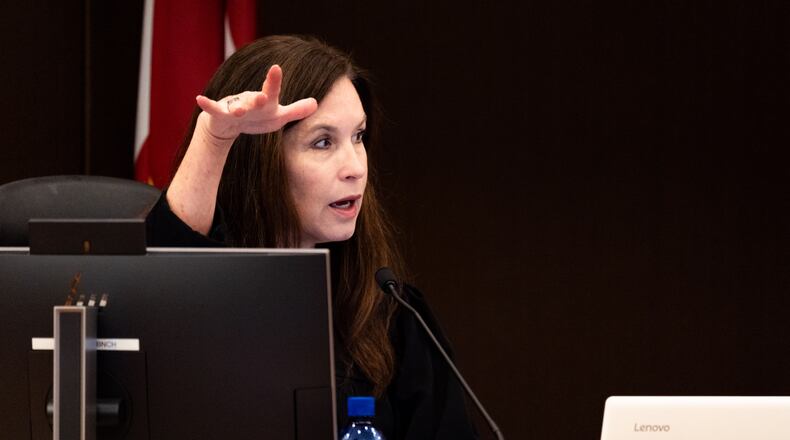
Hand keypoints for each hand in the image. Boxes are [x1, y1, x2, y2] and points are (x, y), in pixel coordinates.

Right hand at [195, 64, 317, 140]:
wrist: (229, 125)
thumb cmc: (257, 119)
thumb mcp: (278, 117)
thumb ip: (296, 111)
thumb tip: (316, 103)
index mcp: (265, 101)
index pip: (272, 91)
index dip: (274, 81)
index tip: (276, 68)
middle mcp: (250, 101)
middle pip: (254, 100)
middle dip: (258, 99)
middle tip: (263, 97)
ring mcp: (234, 107)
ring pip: (236, 107)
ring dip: (238, 108)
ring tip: (240, 110)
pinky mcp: (219, 114)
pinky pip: (213, 109)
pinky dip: (207, 104)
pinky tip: (199, 99)